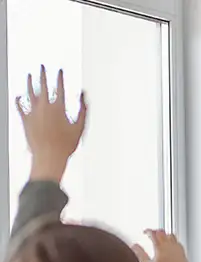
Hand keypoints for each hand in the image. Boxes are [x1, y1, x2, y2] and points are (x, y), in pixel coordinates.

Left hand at [15, 66, 86, 181]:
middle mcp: (44, 106)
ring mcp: (33, 112)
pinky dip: (19, 100)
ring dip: (29, 83)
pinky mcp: (25, 119)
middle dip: (43, 75)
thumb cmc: (66, 145)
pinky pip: (20, 106)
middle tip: (42, 66)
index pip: (60, 87)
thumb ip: (83, 110)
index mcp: (58, 107)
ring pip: (30, 93)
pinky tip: (18, 96)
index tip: (60, 70)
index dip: (60, 77)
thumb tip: (83, 96)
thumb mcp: (80, 128)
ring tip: (29, 76)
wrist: (48, 156)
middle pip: (43, 86)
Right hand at [132, 230, 190, 261]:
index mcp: (160, 246)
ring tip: (161, 238)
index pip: (153, 233)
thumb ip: (141, 254)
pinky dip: (173, 240)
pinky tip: (171, 245)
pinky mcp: (183, 252)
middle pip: (162, 232)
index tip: (145, 232)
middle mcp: (170, 245)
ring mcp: (177, 248)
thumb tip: (134, 246)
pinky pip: (177, 242)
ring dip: (165, 234)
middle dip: (156, 231)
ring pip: (171, 235)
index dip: (148, 231)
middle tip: (152, 233)